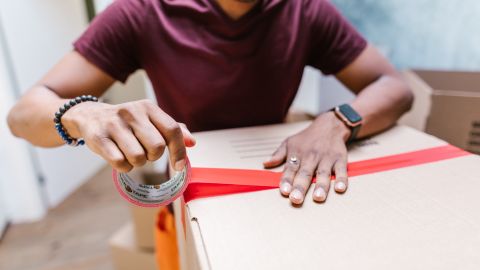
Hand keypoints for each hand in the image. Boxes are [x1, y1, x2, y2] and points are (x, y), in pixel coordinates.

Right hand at [61, 99, 194, 171]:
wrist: (89, 116)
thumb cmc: (127, 123)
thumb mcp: (149, 120)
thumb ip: (172, 130)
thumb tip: (192, 142)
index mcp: (148, 107)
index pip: (172, 129)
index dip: (179, 151)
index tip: (179, 166)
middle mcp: (132, 112)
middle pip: (156, 147)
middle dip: (153, 156)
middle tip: (144, 152)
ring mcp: (114, 124)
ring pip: (138, 158)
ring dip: (136, 162)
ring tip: (129, 153)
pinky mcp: (99, 138)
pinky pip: (120, 163)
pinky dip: (123, 167)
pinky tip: (118, 156)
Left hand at [263, 112, 350, 204]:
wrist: (329, 126)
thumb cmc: (306, 138)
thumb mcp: (289, 142)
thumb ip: (278, 155)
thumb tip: (265, 164)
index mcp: (297, 154)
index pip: (290, 169)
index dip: (286, 180)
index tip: (284, 191)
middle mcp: (311, 156)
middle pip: (305, 173)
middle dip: (300, 187)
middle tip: (296, 199)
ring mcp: (326, 158)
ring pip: (323, 173)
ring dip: (321, 186)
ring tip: (318, 198)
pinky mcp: (340, 158)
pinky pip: (341, 170)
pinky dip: (342, 179)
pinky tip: (340, 188)